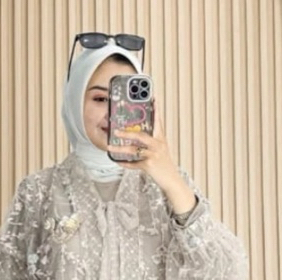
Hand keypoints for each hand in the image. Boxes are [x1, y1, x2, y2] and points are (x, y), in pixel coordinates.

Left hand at [106, 102, 196, 216]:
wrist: (172, 180)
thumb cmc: (164, 164)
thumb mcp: (160, 149)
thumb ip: (151, 141)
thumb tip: (136, 135)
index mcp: (160, 138)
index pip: (157, 121)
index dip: (156, 109)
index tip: (153, 97)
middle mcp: (158, 144)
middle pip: (140, 135)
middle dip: (127, 133)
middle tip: (115, 131)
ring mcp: (154, 155)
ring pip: (134, 150)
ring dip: (120, 149)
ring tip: (110, 147)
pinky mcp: (150, 166)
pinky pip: (134, 164)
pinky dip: (125, 163)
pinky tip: (118, 162)